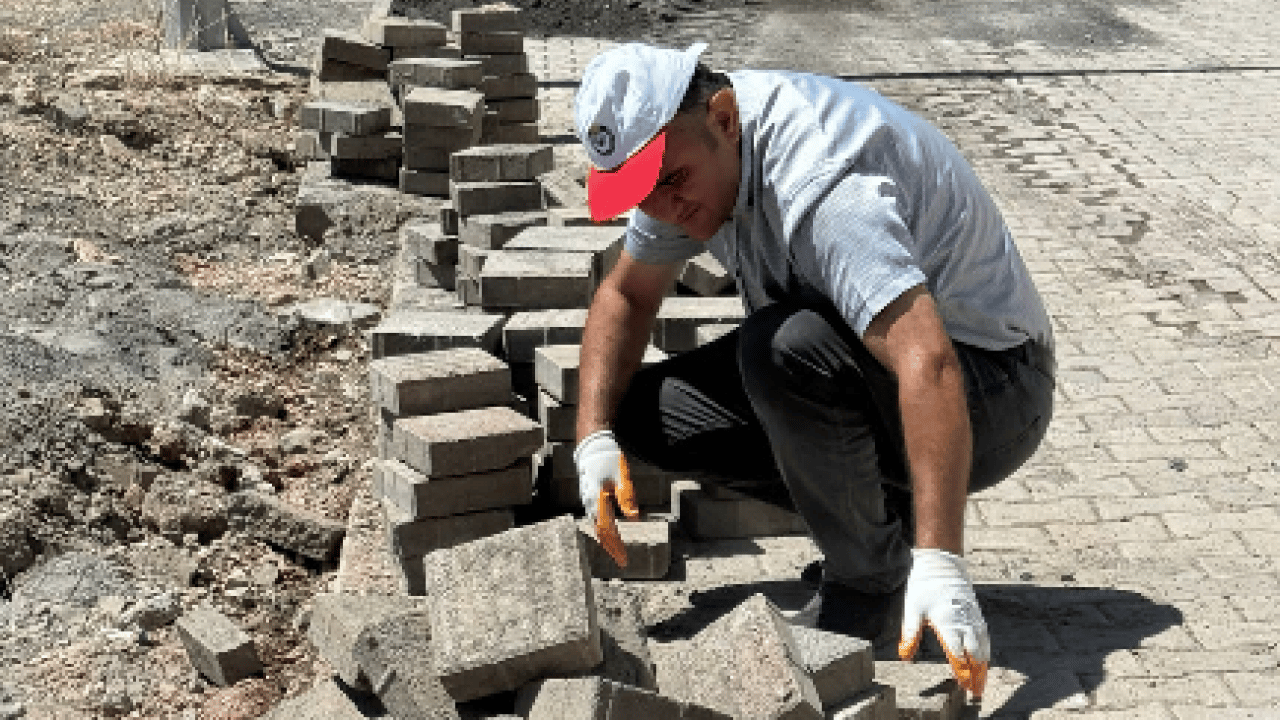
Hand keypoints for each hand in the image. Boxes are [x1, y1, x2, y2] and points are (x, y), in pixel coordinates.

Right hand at [574, 430, 638, 565]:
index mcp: (598, 499)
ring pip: (597, 524)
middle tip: (622, 559)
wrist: (592, 445)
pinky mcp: (590, 496)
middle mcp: (590, 502)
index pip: (607, 530)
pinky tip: (610, 532)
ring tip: (617, 550)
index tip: (623, 558)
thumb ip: (627, 497)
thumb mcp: (622, 476)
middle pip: (601, 531)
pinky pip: (596, 517)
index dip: (615, 546)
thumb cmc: (608, 458)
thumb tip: (634, 518)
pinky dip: (604, 528)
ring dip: (607, 538)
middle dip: (611, 546)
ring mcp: (588, 499)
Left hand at [898, 548, 988, 699]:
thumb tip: (904, 656)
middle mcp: (963, 620)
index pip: (957, 650)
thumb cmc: (923, 587)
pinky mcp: (975, 612)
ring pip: (982, 644)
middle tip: (976, 691)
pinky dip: (986, 649)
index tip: (963, 683)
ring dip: (983, 664)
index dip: (961, 668)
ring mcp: (971, 616)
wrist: (941, 564)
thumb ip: (910, 633)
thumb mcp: (912, 609)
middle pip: (974, 652)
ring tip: (982, 681)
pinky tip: (985, 659)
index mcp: (947, 621)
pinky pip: (985, 634)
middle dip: (975, 673)